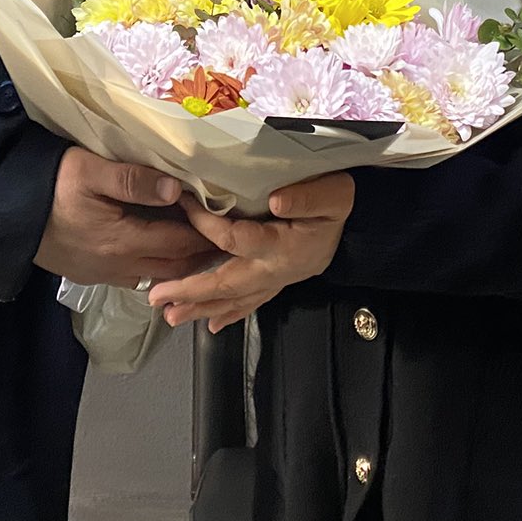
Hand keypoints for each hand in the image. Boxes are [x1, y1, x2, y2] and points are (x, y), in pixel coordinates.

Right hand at [34, 147, 221, 287]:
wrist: (4, 213)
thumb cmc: (49, 185)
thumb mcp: (89, 171)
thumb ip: (133, 180)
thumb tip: (176, 190)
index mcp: (123, 240)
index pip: (180, 243)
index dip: (207, 234)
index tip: (230, 223)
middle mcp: (118, 265)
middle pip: (174, 267)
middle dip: (202, 255)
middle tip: (226, 240)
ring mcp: (103, 274)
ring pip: (156, 276)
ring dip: (180, 265)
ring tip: (201, 247)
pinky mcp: (89, 274)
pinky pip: (134, 278)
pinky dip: (156, 269)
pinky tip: (160, 255)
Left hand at [147, 173, 354, 332]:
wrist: (363, 226)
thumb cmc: (341, 204)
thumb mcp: (333, 194)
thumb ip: (307, 198)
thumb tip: (275, 201)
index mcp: (280, 246)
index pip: (234, 238)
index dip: (206, 224)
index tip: (183, 205)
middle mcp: (272, 269)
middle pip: (226, 284)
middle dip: (190, 292)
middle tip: (158, 297)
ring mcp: (274, 280)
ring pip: (233, 299)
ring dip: (201, 309)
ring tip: (171, 316)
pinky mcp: (275, 283)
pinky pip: (248, 304)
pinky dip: (228, 315)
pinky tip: (211, 326)